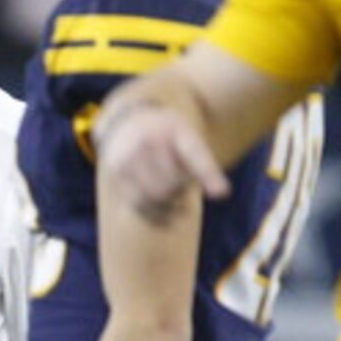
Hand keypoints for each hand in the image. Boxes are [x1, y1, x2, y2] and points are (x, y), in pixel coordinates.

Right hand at [95, 94, 227, 221]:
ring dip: (170, 206)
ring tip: (176, 201)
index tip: (223, 192)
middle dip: (182, 191)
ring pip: (155, 197)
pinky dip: (156, 216)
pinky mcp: (116, 173)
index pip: (194, 155)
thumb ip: (205, 165)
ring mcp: (129, 157)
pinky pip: (138, 204)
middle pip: (174, 184)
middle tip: (184, 188)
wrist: (127, 121)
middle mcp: (148, 141)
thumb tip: (222, 194)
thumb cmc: (167, 136)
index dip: (208, 174)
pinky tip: (168, 219)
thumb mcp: (188, 139)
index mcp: (173, 129)